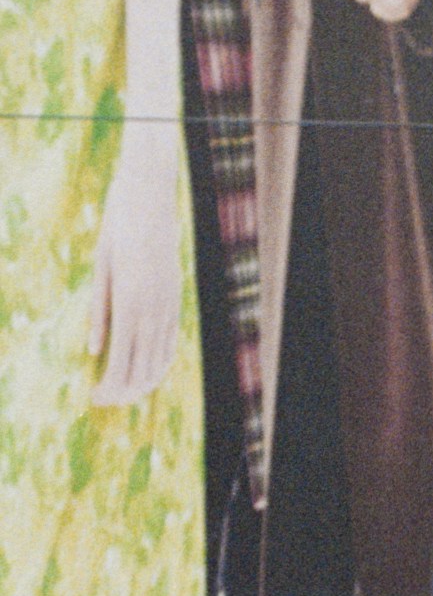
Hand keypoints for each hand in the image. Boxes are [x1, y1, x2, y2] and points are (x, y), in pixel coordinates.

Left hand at [87, 121, 181, 405]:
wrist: (150, 195)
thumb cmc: (118, 225)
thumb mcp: (100, 265)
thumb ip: (99, 311)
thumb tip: (94, 350)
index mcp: (132, 301)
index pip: (122, 361)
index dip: (109, 386)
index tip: (93, 397)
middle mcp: (155, 308)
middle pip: (143, 367)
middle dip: (125, 392)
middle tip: (105, 401)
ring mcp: (170, 303)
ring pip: (161, 359)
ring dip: (143, 382)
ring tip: (125, 394)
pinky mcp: (176, 297)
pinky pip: (172, 341)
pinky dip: (161, 363)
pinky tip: (150, 372)